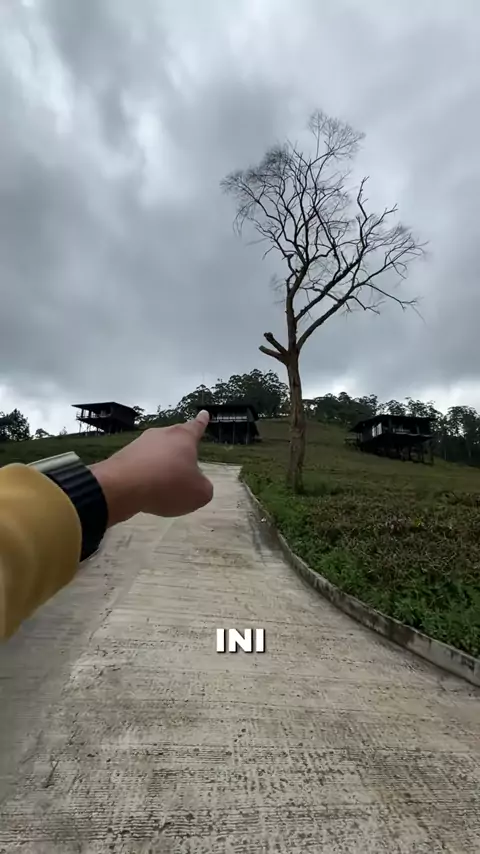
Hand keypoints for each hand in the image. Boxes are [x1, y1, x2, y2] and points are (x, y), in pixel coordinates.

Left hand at [91, 411, 212, 525]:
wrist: (122, 487)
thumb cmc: (168, 485)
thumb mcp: (198, 493)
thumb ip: (203, 487)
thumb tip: (198, 485)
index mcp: (183, 437)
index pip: (196, 427)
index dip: (201, 422)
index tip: (204, 413)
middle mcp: (161, 435)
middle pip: (175, 439)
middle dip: (180, 448)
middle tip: (186, 457)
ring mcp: (140, 444)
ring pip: (156, 452)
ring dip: (161, 464)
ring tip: (165, 484)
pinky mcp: (123, 457)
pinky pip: (141, 465)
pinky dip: (146, 475)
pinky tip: (146, 490)